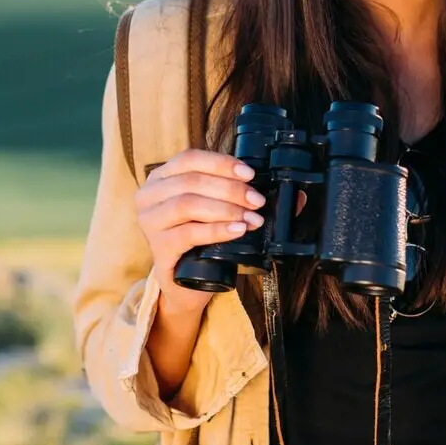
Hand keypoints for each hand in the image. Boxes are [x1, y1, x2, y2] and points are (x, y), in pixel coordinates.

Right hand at [136, 149, 265, 313]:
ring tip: (251, 218)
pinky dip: (216, 230)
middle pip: (191, 181)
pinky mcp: (158, 249)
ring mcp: (150, 223)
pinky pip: (188, 233)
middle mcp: (149, 197)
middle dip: (230, 189)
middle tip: (256, 201)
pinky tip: (237, 231)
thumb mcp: (222, 214)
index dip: (222, 163)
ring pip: (187, 204)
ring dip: (226, 208)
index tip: (250, 174)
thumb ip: (250, 199)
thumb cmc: (202, 242)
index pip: (189, 159)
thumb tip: (296, 197)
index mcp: (161, 178)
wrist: (185, 285)